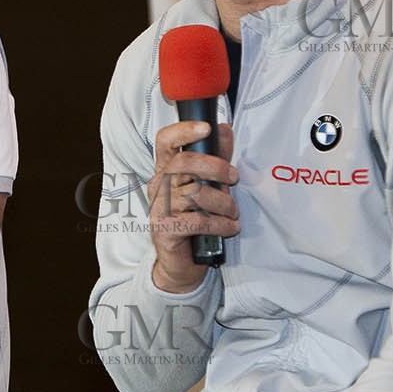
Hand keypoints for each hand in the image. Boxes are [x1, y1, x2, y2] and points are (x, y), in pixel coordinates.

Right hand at [148, 120, 238, 291]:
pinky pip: (199, 220)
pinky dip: (221, 224)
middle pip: (183, 163)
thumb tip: (225, 129)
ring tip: (232, 212)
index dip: (184, 131)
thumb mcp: (207, 186)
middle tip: (234, 178)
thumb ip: (215, 158)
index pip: (165, 141)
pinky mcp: (164, 229)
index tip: (206, 127)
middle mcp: (158, 186)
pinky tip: (229, 228)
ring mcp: (158, 208)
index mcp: (166, 171)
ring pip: (195, 194)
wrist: (181, 264)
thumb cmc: (195, 220)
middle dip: (216, 167)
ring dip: (224, 203)